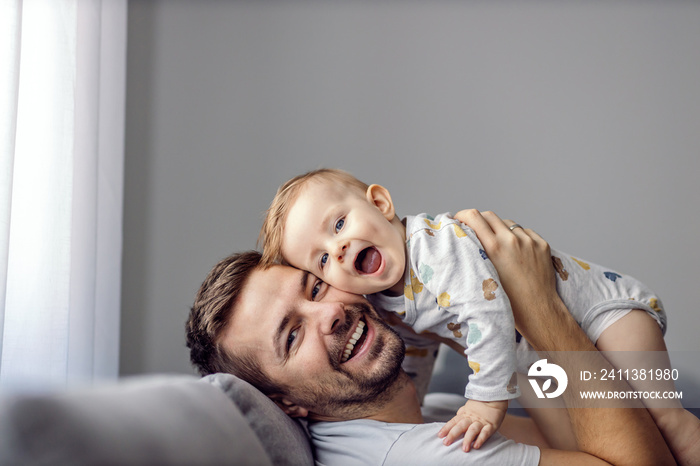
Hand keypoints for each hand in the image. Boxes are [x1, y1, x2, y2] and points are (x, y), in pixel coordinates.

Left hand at [437, 399, 507, 451]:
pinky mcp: (491, 425)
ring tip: (464, 449)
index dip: (446, 428)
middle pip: (460, 426)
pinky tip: (476, 446)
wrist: (494, 398)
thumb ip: (461, 415)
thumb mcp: (468, 409)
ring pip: (472, 430)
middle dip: (453, 434)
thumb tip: (452, 422)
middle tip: (446, 443)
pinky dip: (480, 439)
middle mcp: (471, 418)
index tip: (440, 435)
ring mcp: (481, 422)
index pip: (453, 421)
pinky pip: (485, 433)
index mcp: (465, 414)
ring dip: (467, 439)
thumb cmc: (479, 406)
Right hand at [453, 210, 559, 339]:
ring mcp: (529, 241)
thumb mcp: (485, 274)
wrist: (537, 310)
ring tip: (497, 245)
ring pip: (508, 223)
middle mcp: (512, 240)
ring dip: (499, 229)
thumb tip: (467, 236)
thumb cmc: (507, 300)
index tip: (458, 219)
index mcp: (494, 248)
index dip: (463, 215)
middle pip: (489, 215)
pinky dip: (517, 237)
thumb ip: (477, 253)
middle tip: (473, 228)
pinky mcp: (542, 244)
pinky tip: (515, 252)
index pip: (474, 217)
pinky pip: (525, 232)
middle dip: (478, 219)